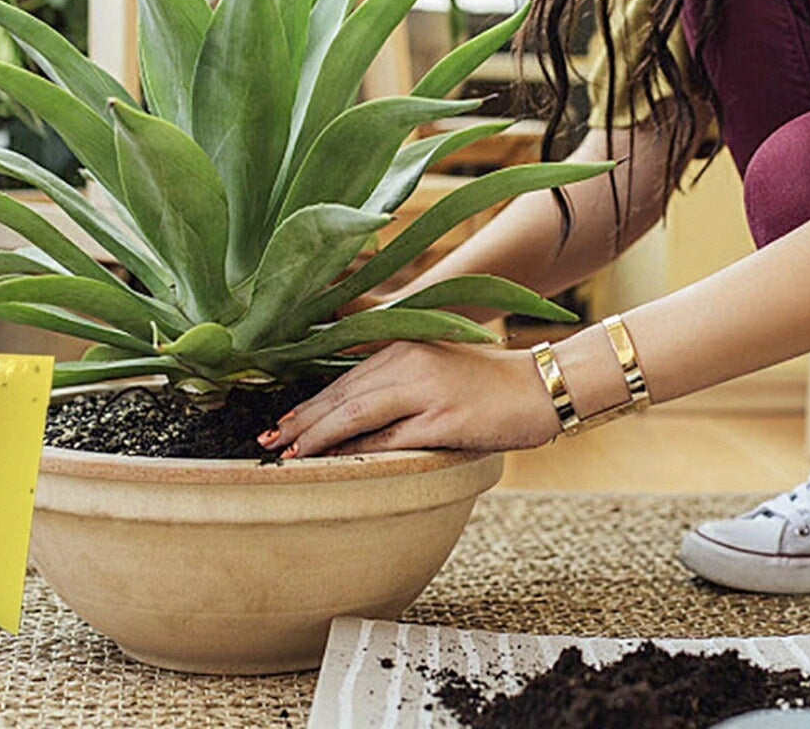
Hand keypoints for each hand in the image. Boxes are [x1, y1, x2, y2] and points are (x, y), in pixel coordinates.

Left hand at [257, 341, 561, 457]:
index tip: (282, 423)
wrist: (541, 386)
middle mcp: (408, 362)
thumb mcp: (436, 366)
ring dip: (318, 438)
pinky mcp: (442, 420)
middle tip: (268, 443)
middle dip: (301, 421)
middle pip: (341, 395)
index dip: (309, 403)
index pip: (344, 378)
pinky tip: (335, 464)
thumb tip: (354, 416)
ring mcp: (424, 390)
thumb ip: (397, 380)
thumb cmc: (488, 382)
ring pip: (356, 415)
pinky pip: (388, 440)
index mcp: (404, 346)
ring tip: (289, 456)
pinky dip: (357, 453)